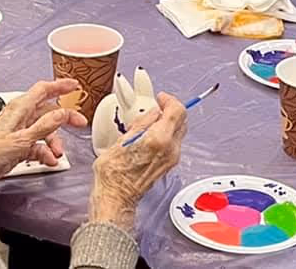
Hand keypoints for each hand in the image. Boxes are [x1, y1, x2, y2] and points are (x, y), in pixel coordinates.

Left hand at [0, 80, 85, 182]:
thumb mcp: (22, 138)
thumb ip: (45, 125)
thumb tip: (63, 114)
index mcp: (21, 108)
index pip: (44, 89)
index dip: (60, 85)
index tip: (74, 86)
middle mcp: (21, 117)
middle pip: (49, 111)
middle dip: (65, 118)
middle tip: (78, 122)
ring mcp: (21, 131)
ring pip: (45, 130)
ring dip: (54, 141)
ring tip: (57, 153)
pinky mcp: (19, 145)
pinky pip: (38, 145)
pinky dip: (45, 152)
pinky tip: (48, 160)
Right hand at [89, 92, 186, 230]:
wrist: (116, 198)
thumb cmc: (114, 174)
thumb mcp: (123, 140)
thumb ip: (142, 122)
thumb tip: (152, 112)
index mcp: (159, 139)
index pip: (177, 110)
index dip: (169, 100)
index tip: (159, 98)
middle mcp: (170, 149)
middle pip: (182, 120)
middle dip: (170, 109)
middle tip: (156, 107)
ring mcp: (172, 158)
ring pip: (179, 131)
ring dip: (169, 121)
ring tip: (151, 121)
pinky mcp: (169, 164)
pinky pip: (174, 142)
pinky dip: (166, 133)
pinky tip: (151, 134)